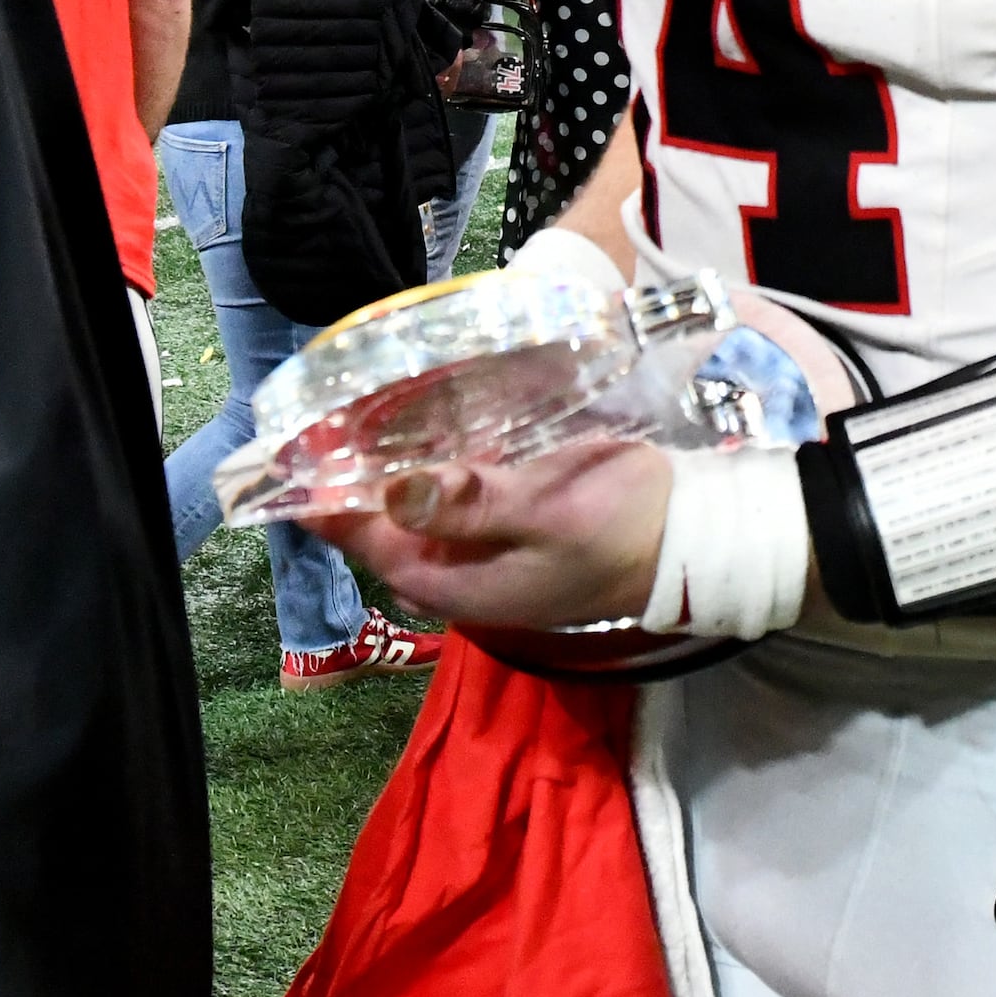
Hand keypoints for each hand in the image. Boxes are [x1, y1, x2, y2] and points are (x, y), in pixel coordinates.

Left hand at [303, 432, 677, 631]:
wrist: (698, 541)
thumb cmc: (625, 525)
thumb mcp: (547, 513)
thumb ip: (470, 505)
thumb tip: (393, 490)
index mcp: (460, 585)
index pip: (370, 542)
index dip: (329, 501)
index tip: (296, 453)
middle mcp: (463, 579)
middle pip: (386, 529)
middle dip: (353, 480)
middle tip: (327, 416)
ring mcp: (487, 560)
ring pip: (417, 515)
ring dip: (391, 471)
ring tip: (362, 410)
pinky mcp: (510, 535)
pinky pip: (451, 505)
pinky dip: (432, 471)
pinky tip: (428, 428)